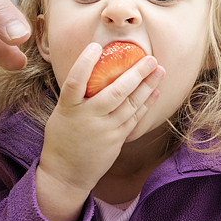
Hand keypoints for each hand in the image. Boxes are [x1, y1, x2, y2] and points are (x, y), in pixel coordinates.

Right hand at [35, 43, 163, 220]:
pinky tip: (154, 92)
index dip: (84, 63)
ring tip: (159, 71)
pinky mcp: (116, 141)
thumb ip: (76, 97)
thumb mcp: (62, 114)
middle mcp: (87, 118)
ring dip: (147, 86)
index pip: (75, 81)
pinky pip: (134, 119)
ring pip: (129, 105)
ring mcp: (104, 130)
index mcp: (68, 108)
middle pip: (115, 92)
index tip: (96, 46)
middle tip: (150, 58)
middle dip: (136, 74)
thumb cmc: (62, 138)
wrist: (66, 174)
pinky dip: (145, 105)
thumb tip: (94, 70)